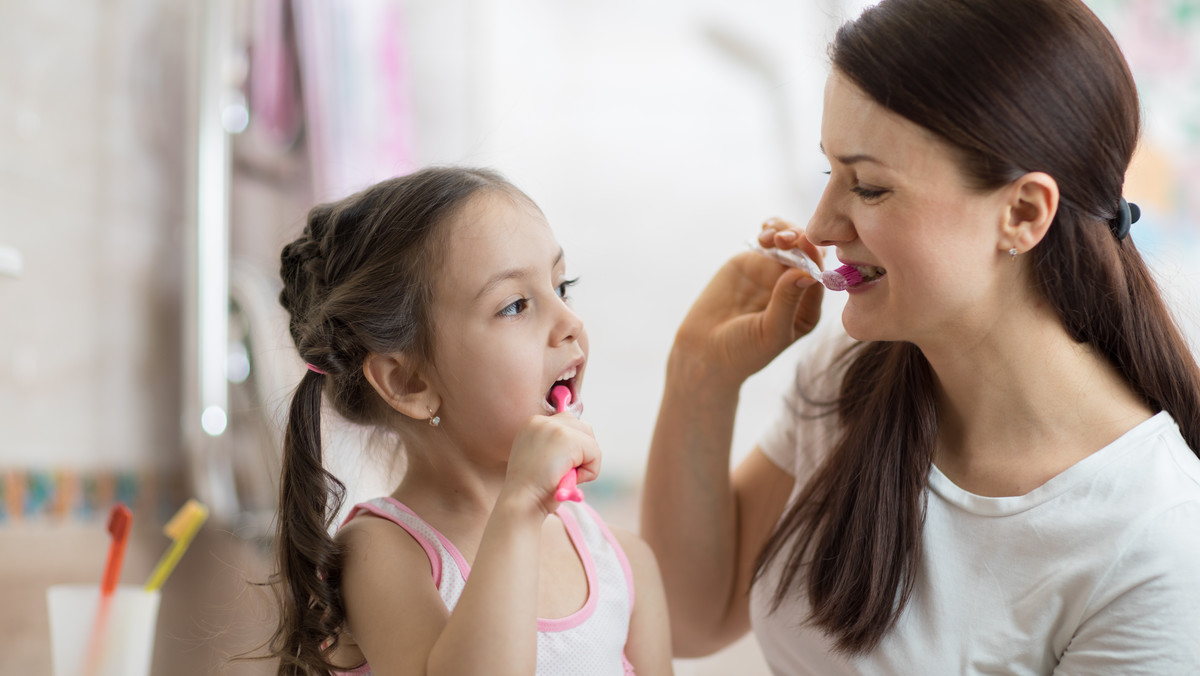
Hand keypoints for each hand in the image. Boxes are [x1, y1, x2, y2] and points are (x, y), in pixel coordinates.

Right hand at [501, 412, 601, 516]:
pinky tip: (568, 480)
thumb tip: (580, 448)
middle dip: (582, 453)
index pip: (568, 423)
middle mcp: (542, 421)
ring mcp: (555, 428)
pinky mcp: (568, 439)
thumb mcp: (539, 459)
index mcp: (533, 424)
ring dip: (585, 464)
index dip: (571, 450)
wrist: (521, 503)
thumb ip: (554, 447)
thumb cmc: (532, 490)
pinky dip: (589, 472)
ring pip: (591, 442)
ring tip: (564, 477)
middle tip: (563, 473)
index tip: (556, 467)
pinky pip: (595, 454)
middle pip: (583, 428)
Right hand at [674, 218, 823, 386]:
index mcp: (806, 309)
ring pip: (789, 242)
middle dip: (800, 240)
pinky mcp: (752, 262)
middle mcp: (794, 287)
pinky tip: (765, 229)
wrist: (704, 351)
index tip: (805, 245)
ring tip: (771, 236)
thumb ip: (787, 302)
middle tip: (787, 238)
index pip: (818, 277)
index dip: (813, 259)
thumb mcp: (769, 332)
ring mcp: (772, 273)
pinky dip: (770, 230)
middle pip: (807, 255)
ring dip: (785, 231)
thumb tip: (807, 274)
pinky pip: (767, 241)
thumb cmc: (742, 352)